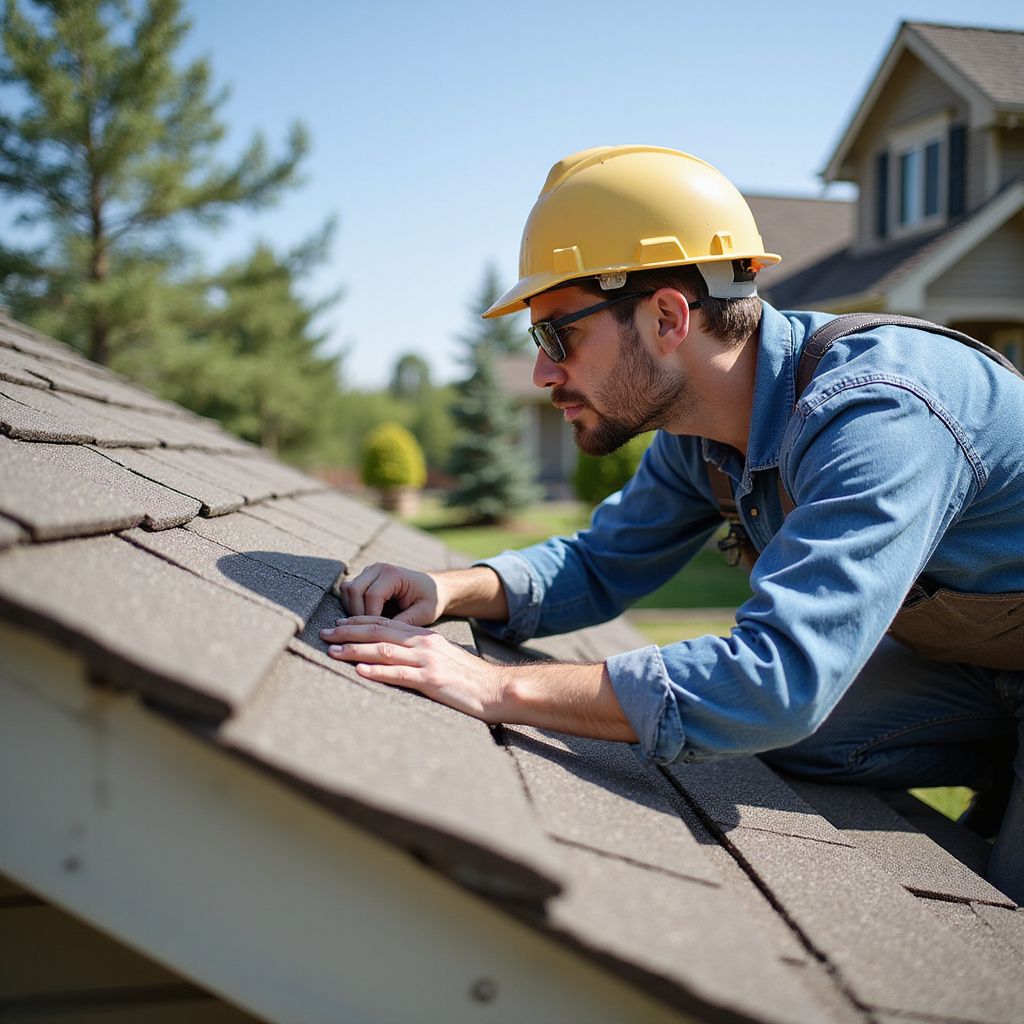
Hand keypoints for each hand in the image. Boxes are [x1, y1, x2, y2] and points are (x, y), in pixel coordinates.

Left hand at [320, 616, 508, 721]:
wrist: (495, 689)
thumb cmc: (469, 678)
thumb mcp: (442, 657)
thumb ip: (419, 653)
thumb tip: (394, 657)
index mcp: (425, 636)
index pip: (386, 623)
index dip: (359, 622)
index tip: (338, 624)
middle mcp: (423, 643)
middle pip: (379, 632)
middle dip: (349, 631)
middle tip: (325, 633)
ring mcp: (427, 661)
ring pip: (384, 650)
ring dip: (355, 650)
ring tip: (333, 652)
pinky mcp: (431, 680)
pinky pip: (399, 674)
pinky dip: (377, 671)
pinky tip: (359, 671)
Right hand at [338, 562, 443, 624]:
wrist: (434, 588)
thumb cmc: (431, 600)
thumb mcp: (424, 613)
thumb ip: (404, 622)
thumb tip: (382, 636)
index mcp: (393, 574)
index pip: (371, 596)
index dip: (371, 617)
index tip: (378, 633)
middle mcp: (378, 569)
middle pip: (353, 590)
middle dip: (357, 614)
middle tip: (369, 631)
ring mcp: (369, 571)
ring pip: (346, 589)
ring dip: (351, 608)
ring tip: (367, 625)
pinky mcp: (364, 578)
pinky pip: (347, 590)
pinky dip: (350, 605)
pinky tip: (364, 618)